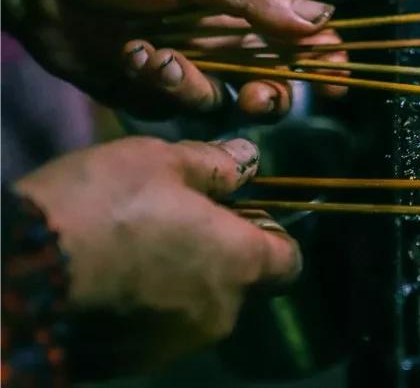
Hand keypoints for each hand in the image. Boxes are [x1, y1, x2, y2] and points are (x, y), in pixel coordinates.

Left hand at [1, 0, 345, 118]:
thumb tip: (319, 21)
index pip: (302, 32)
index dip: (326, 58)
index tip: (338, 84)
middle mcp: (225, 35)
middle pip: (276, 80)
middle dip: (271, 94)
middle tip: (256, 96)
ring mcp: (192, 65)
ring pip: (228, 102)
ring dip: (195, 85)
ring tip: (154, 56)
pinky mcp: (156, 91)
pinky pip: (179, 111)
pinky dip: (158, 87)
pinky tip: (130, 57)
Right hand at [14, 136, 299, 370]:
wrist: (17, 276)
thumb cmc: (102, 206)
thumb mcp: (160, 161)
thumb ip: (215, 165)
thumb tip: (249, 160)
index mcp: (240, 264)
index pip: (287, 262)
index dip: (271, 236)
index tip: (242, 214)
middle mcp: (218, 314)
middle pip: (239, 285)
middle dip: (217, 255)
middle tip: (175, 220)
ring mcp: (172, 346)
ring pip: (195, 308)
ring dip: (178, 281)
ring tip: (132, 246)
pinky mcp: (127, 364)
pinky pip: (152, 330)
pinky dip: (141, 307)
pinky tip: (106, 279)